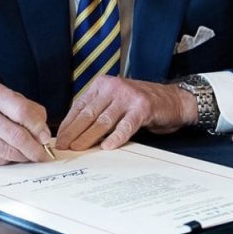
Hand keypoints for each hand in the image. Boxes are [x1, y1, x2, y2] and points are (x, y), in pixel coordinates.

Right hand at [0, 79, 52, 164]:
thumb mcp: (1, 98)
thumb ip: (26, 109)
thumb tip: (43, 134)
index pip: (22, 111)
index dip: (38, 127)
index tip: (46, 137)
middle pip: (17, 135)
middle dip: (35, 148)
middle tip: (43, 154)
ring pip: (8, 151)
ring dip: (23, 156)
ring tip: (28, 154)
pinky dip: (7, 160)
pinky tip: (7, 154)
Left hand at [55, 76, 197, 151]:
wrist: (172, 99)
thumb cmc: (141, 104)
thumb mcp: (115, 101)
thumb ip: (98, 111)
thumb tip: (74, 132)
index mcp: (103, 84)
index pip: (79, 105)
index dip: (68, 123)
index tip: (59, 137)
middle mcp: (113, 87)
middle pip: (88, 113)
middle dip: (74, 132)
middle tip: (64, 146)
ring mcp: (128, 97)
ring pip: (103, 121)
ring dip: (88, 137)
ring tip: (78, 148)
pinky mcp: (142, 108)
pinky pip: (125, 126)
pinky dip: (116, 137)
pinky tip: (107, 147)